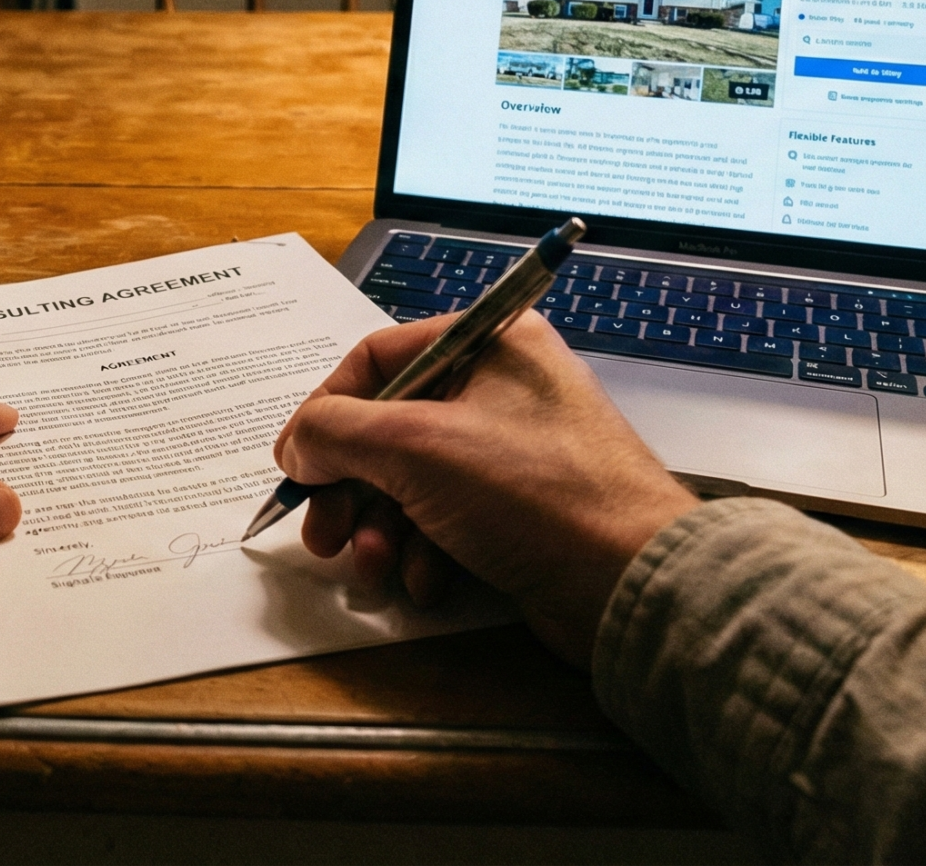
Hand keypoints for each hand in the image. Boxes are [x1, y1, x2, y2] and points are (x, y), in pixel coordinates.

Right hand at [274, 312, 695, 664]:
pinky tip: (425, 579)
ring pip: (412, 481)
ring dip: (380, 527)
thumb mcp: (415, 447)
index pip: (378, 359)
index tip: (295, 463)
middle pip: (389, 429)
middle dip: (349, 487)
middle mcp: (503, 389)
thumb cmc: (535, 493)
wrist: (630, 583)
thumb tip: (297, 447)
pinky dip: (424, 550)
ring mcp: (514, 452)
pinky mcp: (522, 511)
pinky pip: (448, 518)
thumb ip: (337, 434)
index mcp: (490, 342)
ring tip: (372, 565)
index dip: (326, 412)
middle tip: (321, 533)